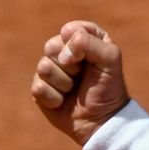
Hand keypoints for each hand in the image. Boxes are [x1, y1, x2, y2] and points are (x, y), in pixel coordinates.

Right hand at [31, 20, 130, 145]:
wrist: (100, 119)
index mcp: (86, 39)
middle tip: (82, 75)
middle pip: (51, 45)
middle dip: (70, 64)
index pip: (71, 29)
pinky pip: (38, 87)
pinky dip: (55, 97)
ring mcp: (51, 69)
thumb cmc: (108, 87)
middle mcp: (67, 51)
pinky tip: (64, 101)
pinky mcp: (40, 88)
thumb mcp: (110, 59)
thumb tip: (62, 51)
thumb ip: (90, 43)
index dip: (78, 44)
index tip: (90, 58)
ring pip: (43, 66)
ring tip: (74, 89)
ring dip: (64, 82)